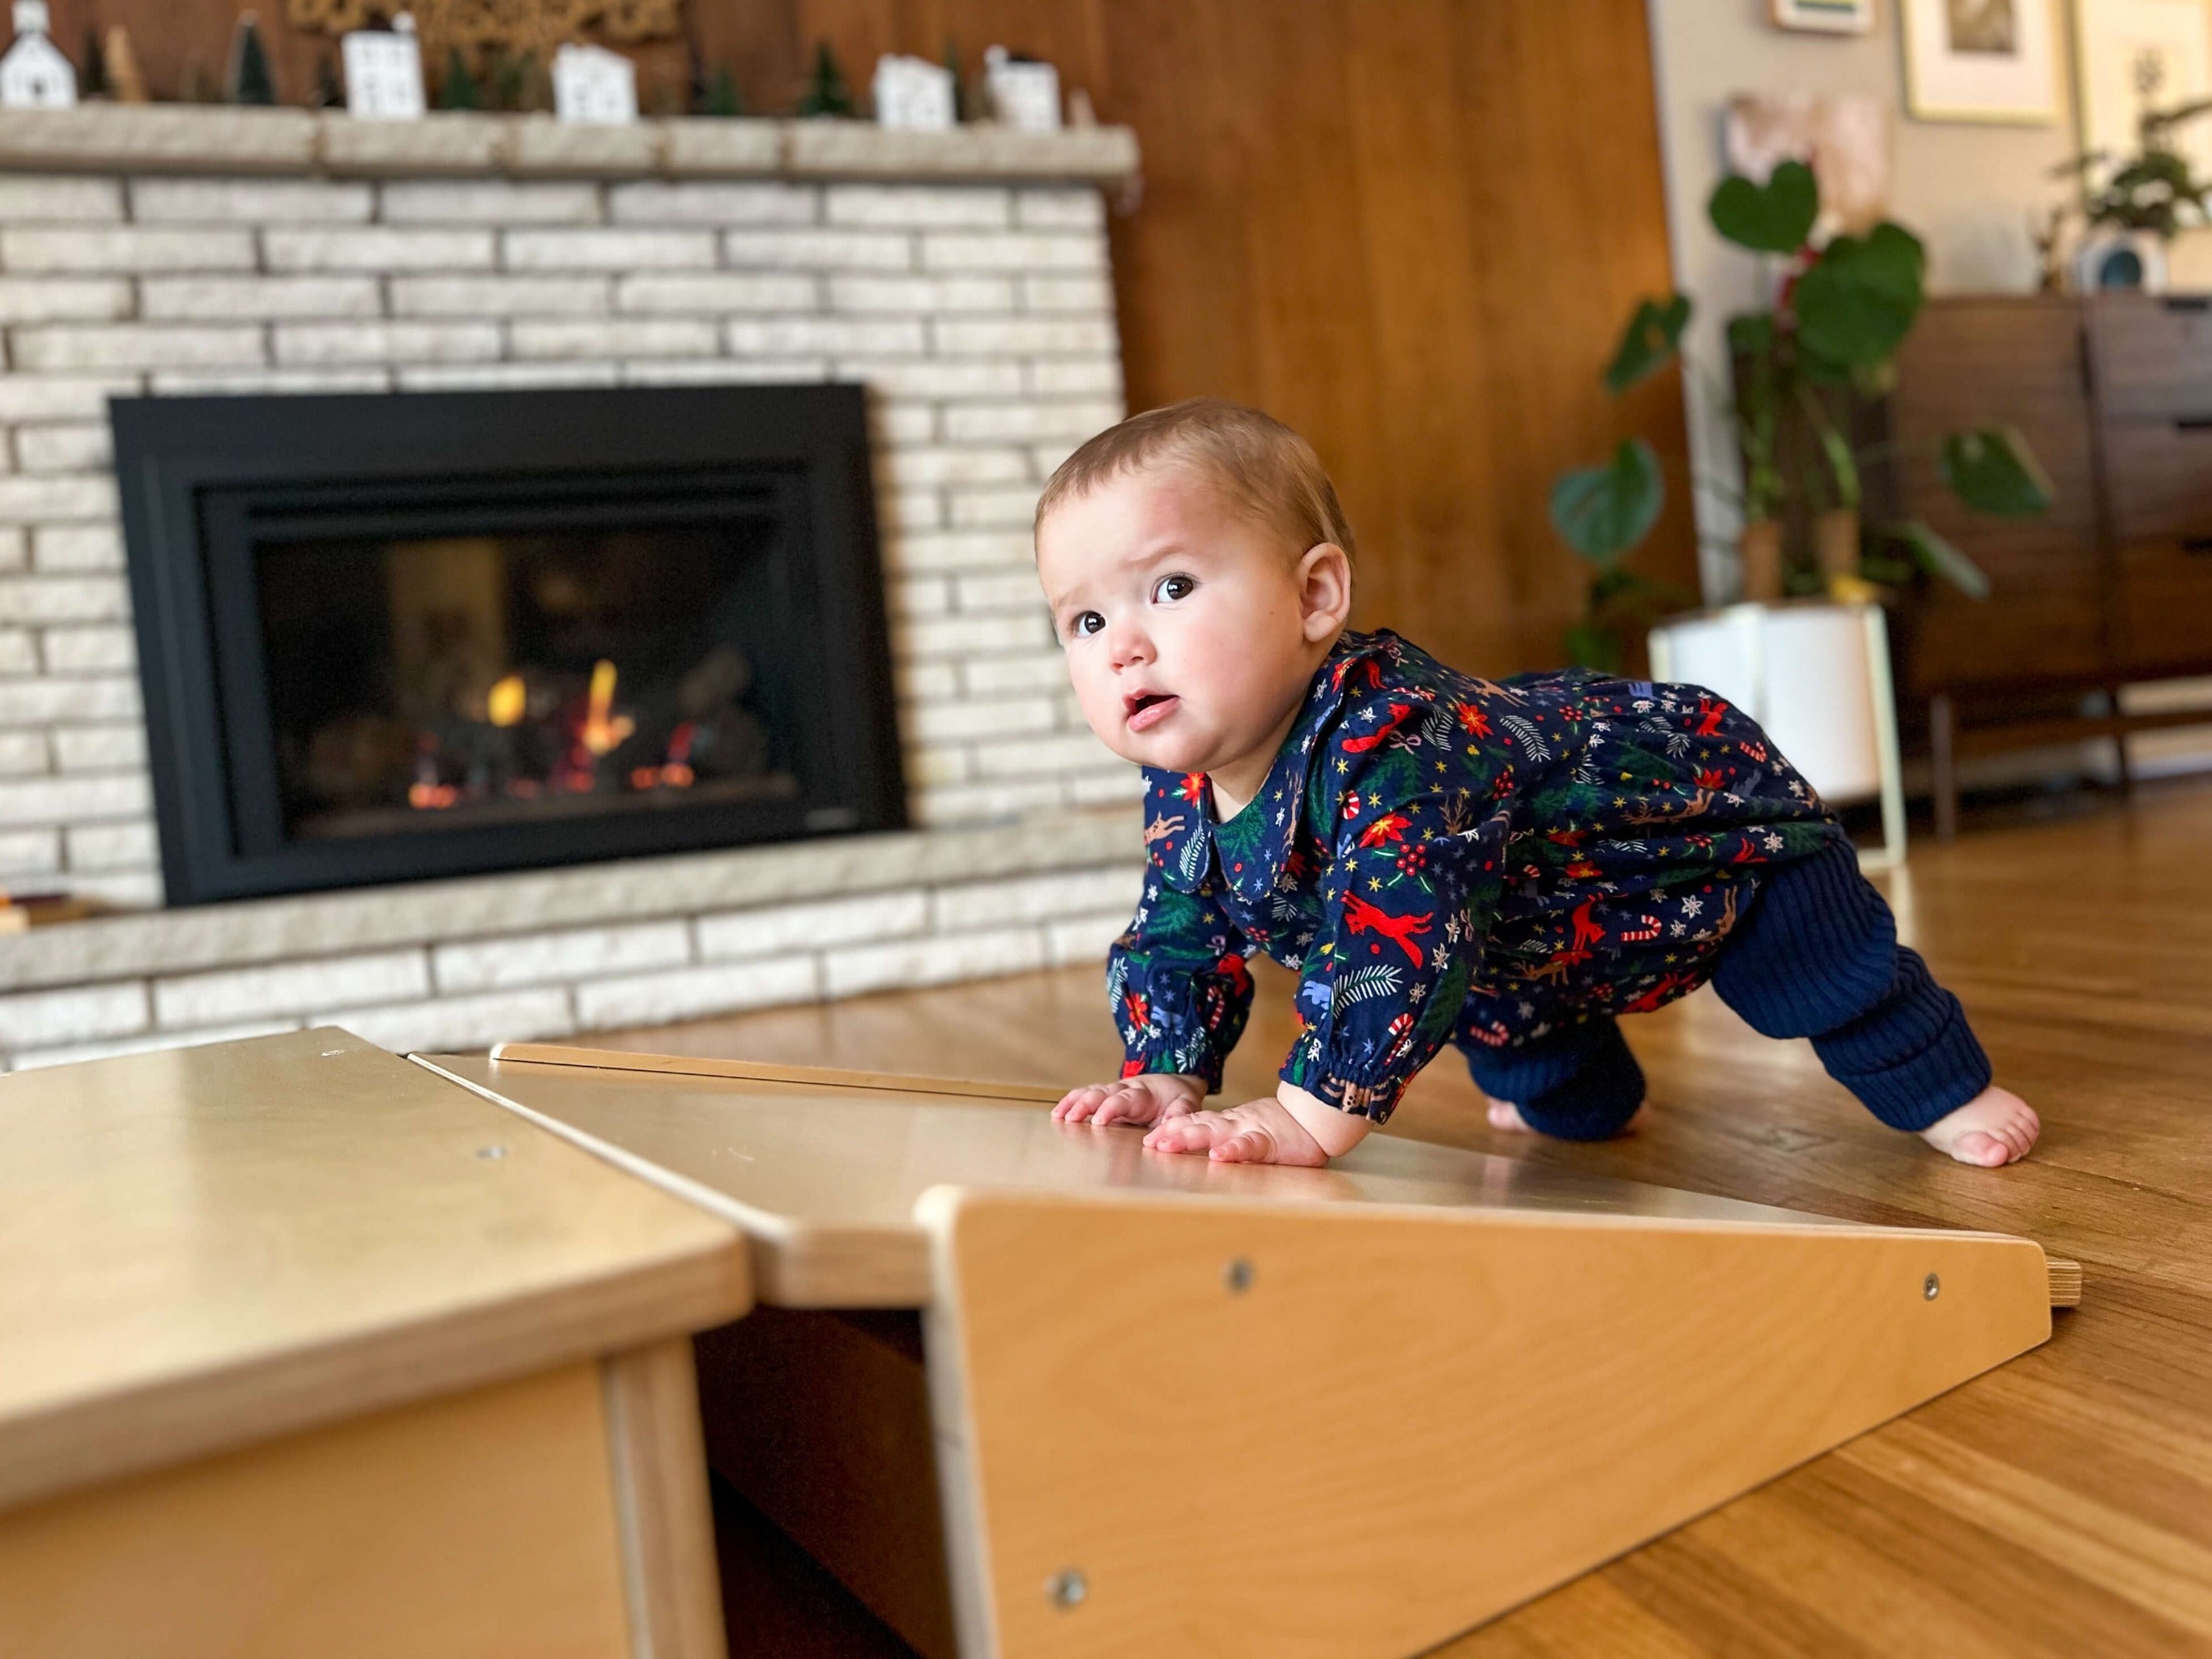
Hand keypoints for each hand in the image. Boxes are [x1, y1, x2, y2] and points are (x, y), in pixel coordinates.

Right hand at [1053, 1071, 1206, 1128]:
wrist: (1174, 1080)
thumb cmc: (1177, 1096)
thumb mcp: (1186, 1103)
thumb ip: (1178, 1115)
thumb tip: (1161, 1134)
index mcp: (1143, 1093)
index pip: (1123, 1100)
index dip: (1110, 1109)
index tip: (1099, 1122)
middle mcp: (1124, 1089)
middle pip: (1100, 1093)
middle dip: (1085, 1105)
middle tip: (1070, 1119)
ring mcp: (1113, 1092)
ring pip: (1090, 1092)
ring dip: (1074, 1103)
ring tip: (1058, 1117)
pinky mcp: (1106, 1097)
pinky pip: (1086, 1095)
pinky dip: (1072, 1102)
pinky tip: (1059, 1113)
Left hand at [1142, 1092, 1333, 1165]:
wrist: (1318, 1117)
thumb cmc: (1284, 1129)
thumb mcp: (1249, 1130)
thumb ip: (1229, 1138)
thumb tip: (1203, 1150)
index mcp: (1229, 1124)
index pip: (1196, 1122)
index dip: (1173, 1128)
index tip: (1150, 1137)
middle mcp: (1234, 1125)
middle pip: (1199, 1126)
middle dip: (1173, 1134)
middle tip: (1150, 1142)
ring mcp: (1251, 1131)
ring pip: (1217, 1132)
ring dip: (1191, 1138)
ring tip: (1169, 1144)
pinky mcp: (1271, 1142)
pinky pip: (1250, 1146)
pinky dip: (1233, 1150)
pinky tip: (1218, 1156)